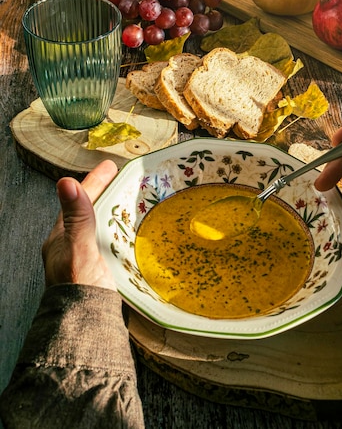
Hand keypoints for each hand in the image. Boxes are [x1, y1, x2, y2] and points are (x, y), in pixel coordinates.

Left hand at [42, 160, 118, 289]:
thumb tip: (66, 182)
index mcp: (61, 237)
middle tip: (119, 176)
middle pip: (87, 210)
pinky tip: (128, 230)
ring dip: (110, 210)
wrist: (86, 326)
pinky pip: (106, 241)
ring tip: (126, 197)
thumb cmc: (81, 289)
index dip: (94, 181)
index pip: (78, 201)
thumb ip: (77, 218)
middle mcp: (70, 246)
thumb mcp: (80, 248)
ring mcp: (83, 258)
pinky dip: (116, 229)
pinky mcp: (97, 270)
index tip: (109, 166)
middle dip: (102, 192)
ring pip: (96, 226)